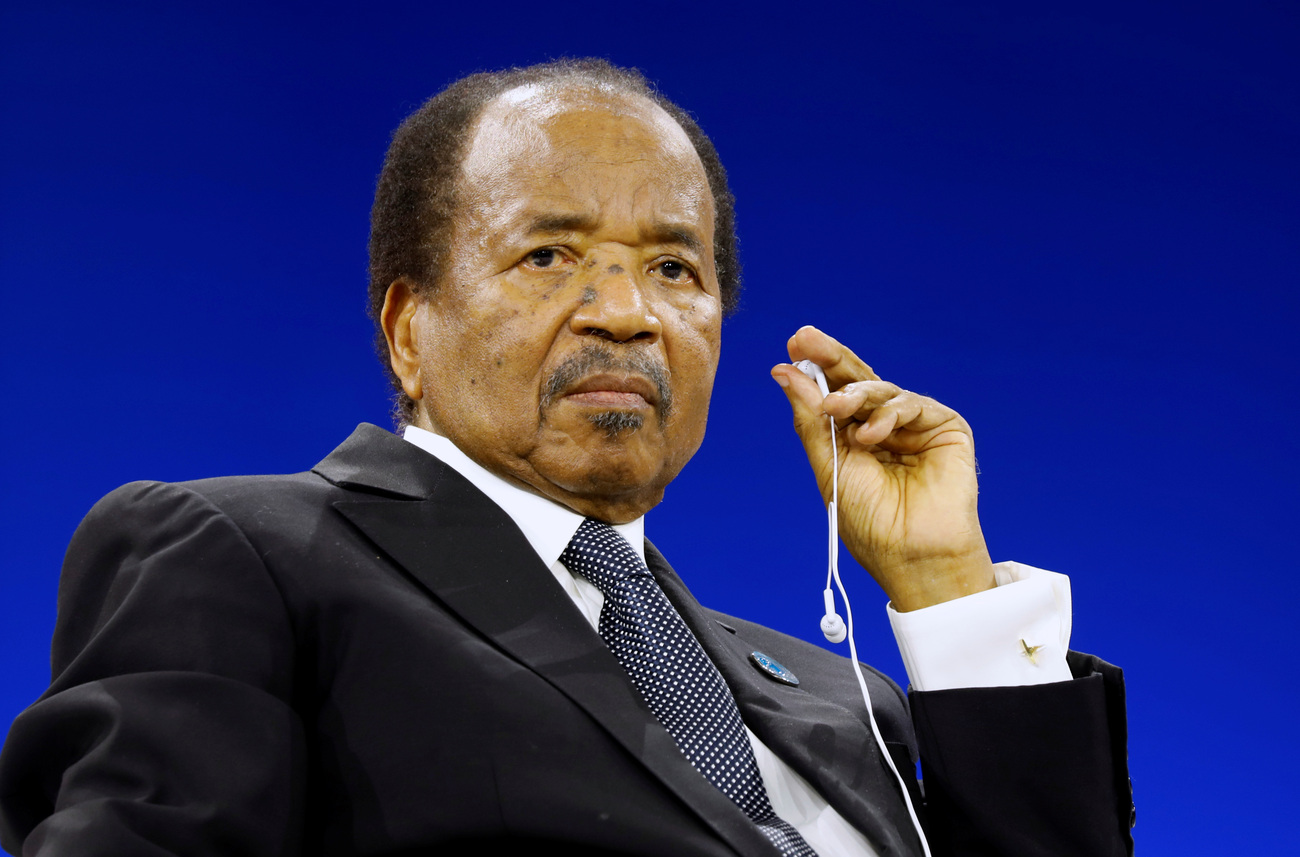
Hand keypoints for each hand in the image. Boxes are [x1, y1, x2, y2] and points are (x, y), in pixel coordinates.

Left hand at [771, 326, 995, 610]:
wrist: (911, 556)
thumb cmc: (870, 523)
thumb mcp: (829, 466)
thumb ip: (811, 419)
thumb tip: (784, 371)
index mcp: (854, 437)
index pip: (833, 393)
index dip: (814, 368)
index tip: (791, 347)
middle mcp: (884, 426)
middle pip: (857, 380)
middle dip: (830, 358)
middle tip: (806, 339)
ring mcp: (914, 426)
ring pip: (881, 389)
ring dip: (855, 393)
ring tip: (837, 408)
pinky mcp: (945, 428)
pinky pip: (912, 404)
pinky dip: (888, 414)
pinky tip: (871, 435)